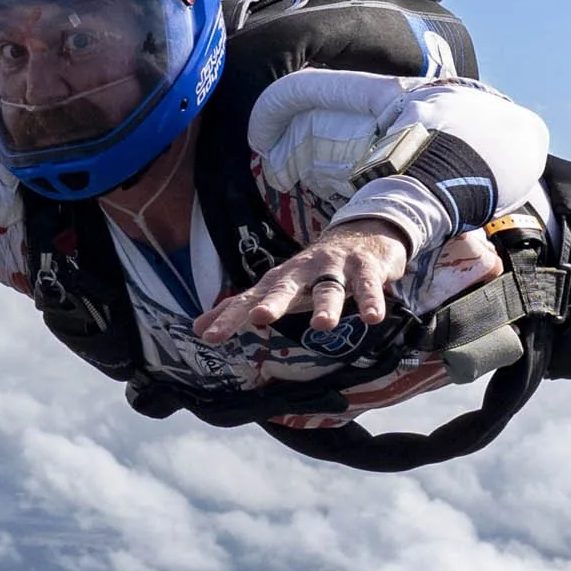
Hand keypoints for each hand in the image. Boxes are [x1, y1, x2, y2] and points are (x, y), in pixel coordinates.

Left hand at [193, 220, 411, 343]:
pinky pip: (366, 287)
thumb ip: (241, 309)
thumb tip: (198, 330)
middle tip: (261, 317)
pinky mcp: (364, 268)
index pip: (250, 299)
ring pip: (330, 288)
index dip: (230, 317)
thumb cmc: (313, 272)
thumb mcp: (278, 288)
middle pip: (285, 288)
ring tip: (323, 326)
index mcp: (280, 279)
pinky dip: (370, 301)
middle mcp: (303, 271)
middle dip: (274, 302)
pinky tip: (372, 318)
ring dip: (327, 306)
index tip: (209, 336)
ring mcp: (334, 268)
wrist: (362, 234)